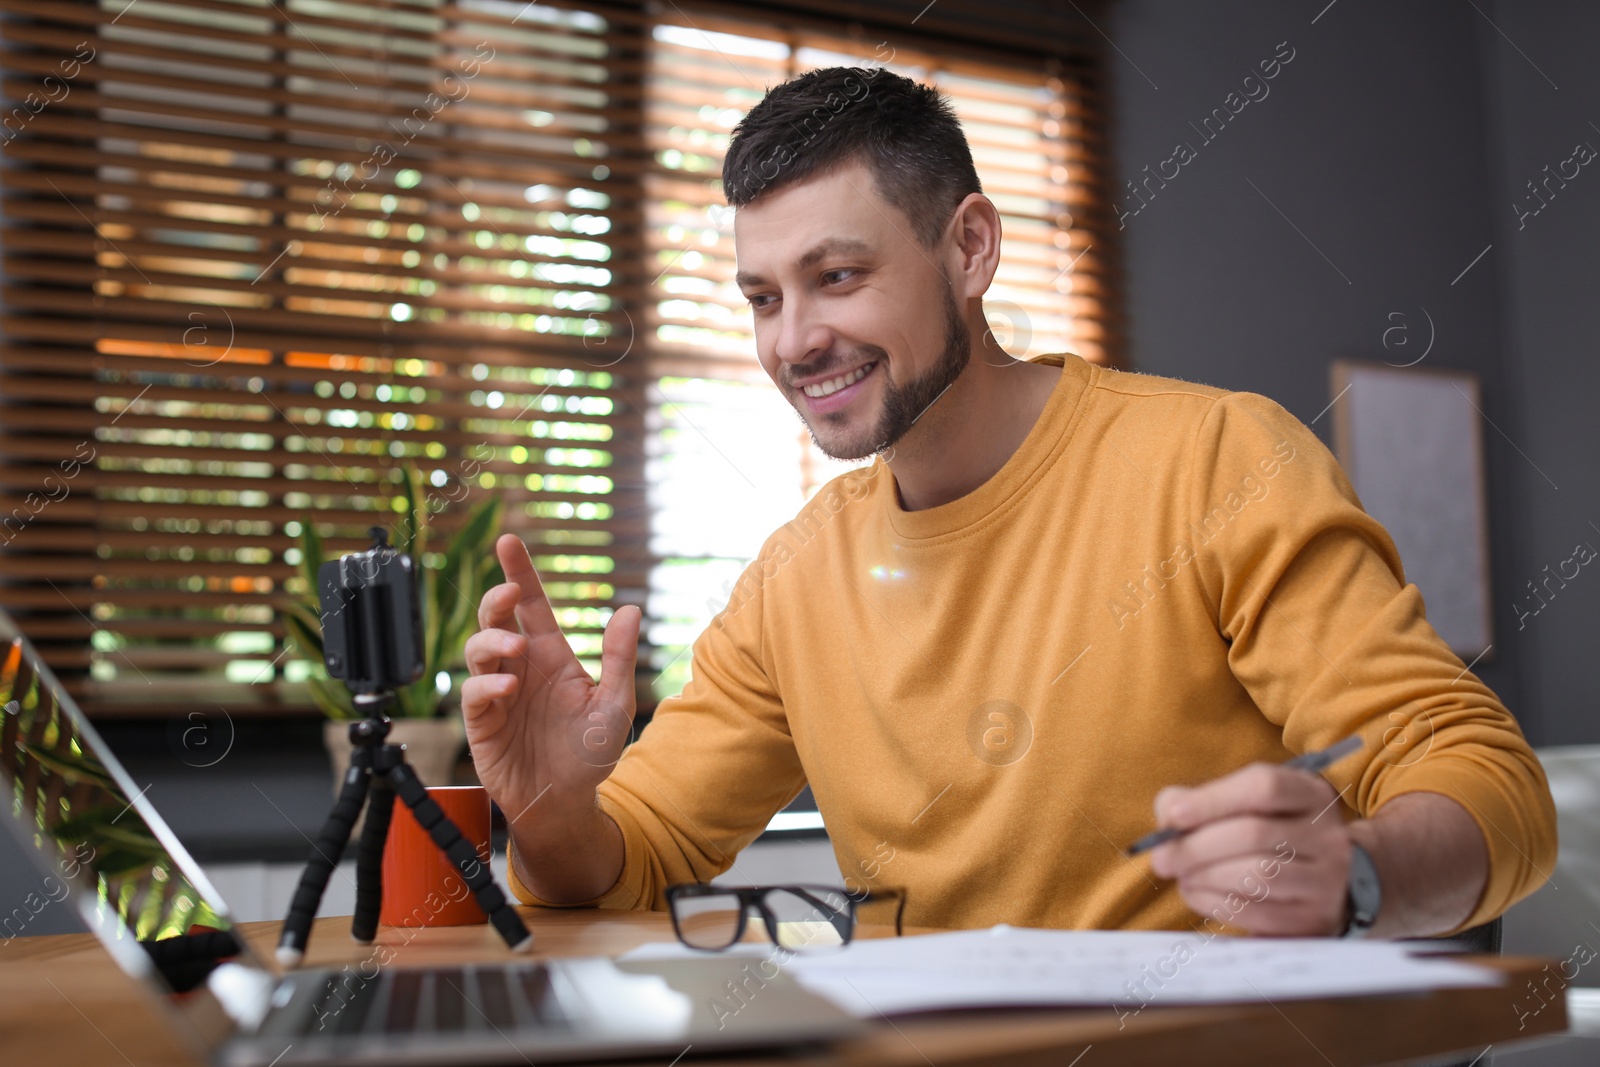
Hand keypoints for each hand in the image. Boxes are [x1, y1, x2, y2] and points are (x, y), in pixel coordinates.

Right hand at [461, 534, 640, 832]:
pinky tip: (509, 686)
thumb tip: (631, 610)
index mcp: (551, 656)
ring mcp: (498, 691)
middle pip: (497, 618)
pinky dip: (487, 683)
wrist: (564, 802)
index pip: (532, 605)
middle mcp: (522, 666)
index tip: (508, 540)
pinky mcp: (482, 720)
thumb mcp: (615, 706)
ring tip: (515, 646)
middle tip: (511, 591)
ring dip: (493, 639)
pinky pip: (474, 692)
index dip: (520, 572)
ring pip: (478, 648)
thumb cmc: (589, 754)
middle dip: (497, 597)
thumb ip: (619, 659)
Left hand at [1146, 763, 1351, 935]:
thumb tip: (1168, 813)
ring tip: (1181, 876)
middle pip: (1254, 834)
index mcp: (1310, 794)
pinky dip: (1215, 903)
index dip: (1212, 800)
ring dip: (1204, 876)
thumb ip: (1201, 800)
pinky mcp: (1314, 921)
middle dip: (1195, 847)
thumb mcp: (1247, 805)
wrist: (1334, 884)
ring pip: (1256, 876)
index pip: (1264, 786)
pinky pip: (1257, 912)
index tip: (1172, 815)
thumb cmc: (1271, 835)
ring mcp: (1327, 881)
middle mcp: (1328, 835)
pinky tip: (1198, 894)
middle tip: (1162, 858)